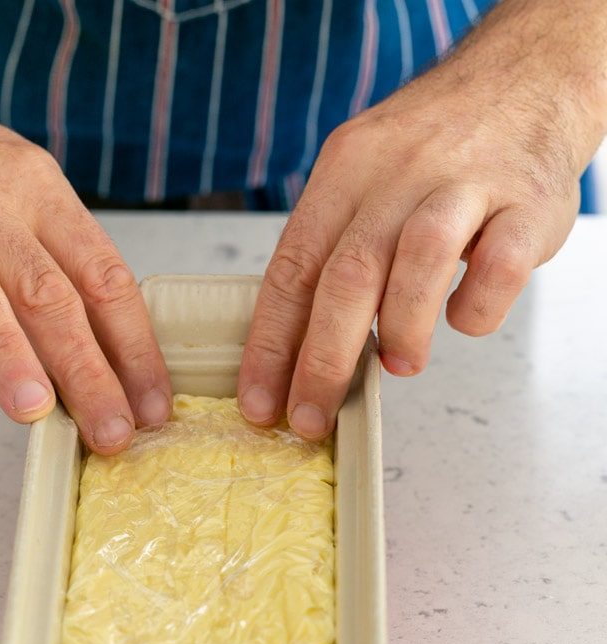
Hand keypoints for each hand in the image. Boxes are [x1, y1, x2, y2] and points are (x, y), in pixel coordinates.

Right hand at [0, 8, 169, 453]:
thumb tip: (113, 364)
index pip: (104, 277)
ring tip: (35, 411)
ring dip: (6, 353)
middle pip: (48, 292)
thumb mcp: (21, 190)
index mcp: (40, 193)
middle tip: (111, 434)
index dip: (135, 348)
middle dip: (87, 371)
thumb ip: (59, 265)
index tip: (152, 407)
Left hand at [238, 0, 605, 438]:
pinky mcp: (527, 205)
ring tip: (398, 367)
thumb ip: (334, 255)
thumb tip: (297, 353)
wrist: (526, 81)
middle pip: (347, 276)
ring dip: (401, 331)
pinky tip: (461, 319)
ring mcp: (466, 185)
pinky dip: (475, 309)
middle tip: (312, 418)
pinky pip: (499, 269)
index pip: (292, 268)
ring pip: (418, 263)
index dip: (270, 346)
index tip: (261, 404)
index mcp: (345, 170)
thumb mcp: (364, 179)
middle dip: (322, 362)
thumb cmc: (434, 151)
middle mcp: (399, 172)